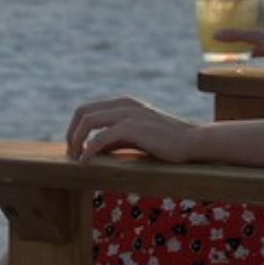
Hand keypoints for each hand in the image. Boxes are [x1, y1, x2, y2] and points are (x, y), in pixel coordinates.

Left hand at [65, 96, 200, 162]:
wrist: (192, 141)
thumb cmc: (165, 142)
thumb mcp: (135, 138)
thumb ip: (113, 140)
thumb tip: (90, 151)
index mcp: (123, 103)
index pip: (86, 109)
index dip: (74, 128)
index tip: (74, 148)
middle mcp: (124, 104)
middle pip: (83, 112)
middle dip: (72, 134)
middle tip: (71, 155)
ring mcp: (129, 114)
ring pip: (88, 121)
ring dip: (77, 141)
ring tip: (76, 159)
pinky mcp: (134, 127)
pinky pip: (102, 136)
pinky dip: (90, 149)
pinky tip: (86, 161)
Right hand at [214, 0, 263, 75]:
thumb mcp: (258, 36)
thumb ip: (237, 34)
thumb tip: (215, 34)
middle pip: (251, 15)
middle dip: (238, 15)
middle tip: (221, 15)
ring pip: (251, 32)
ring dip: (239, 33)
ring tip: (224, 33)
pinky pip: (253, 48)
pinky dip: (243, 50)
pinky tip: (233, 54)